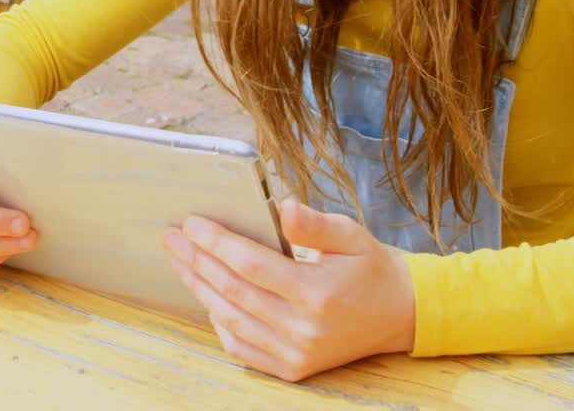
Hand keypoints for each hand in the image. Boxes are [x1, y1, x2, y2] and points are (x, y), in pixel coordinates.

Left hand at [163, 199, 415, 381]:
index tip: (192, 222)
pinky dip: (219, 322)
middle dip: (196, 260)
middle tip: (172, 238)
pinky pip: (241, 347)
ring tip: (180, 261)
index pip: (251, 265)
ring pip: (230, 319)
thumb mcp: (351, 234)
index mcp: (318, 293)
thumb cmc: (371, 268)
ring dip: (199, 287)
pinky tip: (206, 295)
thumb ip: (312, 223)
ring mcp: (297, 354)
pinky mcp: (293, 369)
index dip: (216, 242)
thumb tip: (280, 205)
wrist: (401, 315)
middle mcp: (304, 329)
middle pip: (233, 291)